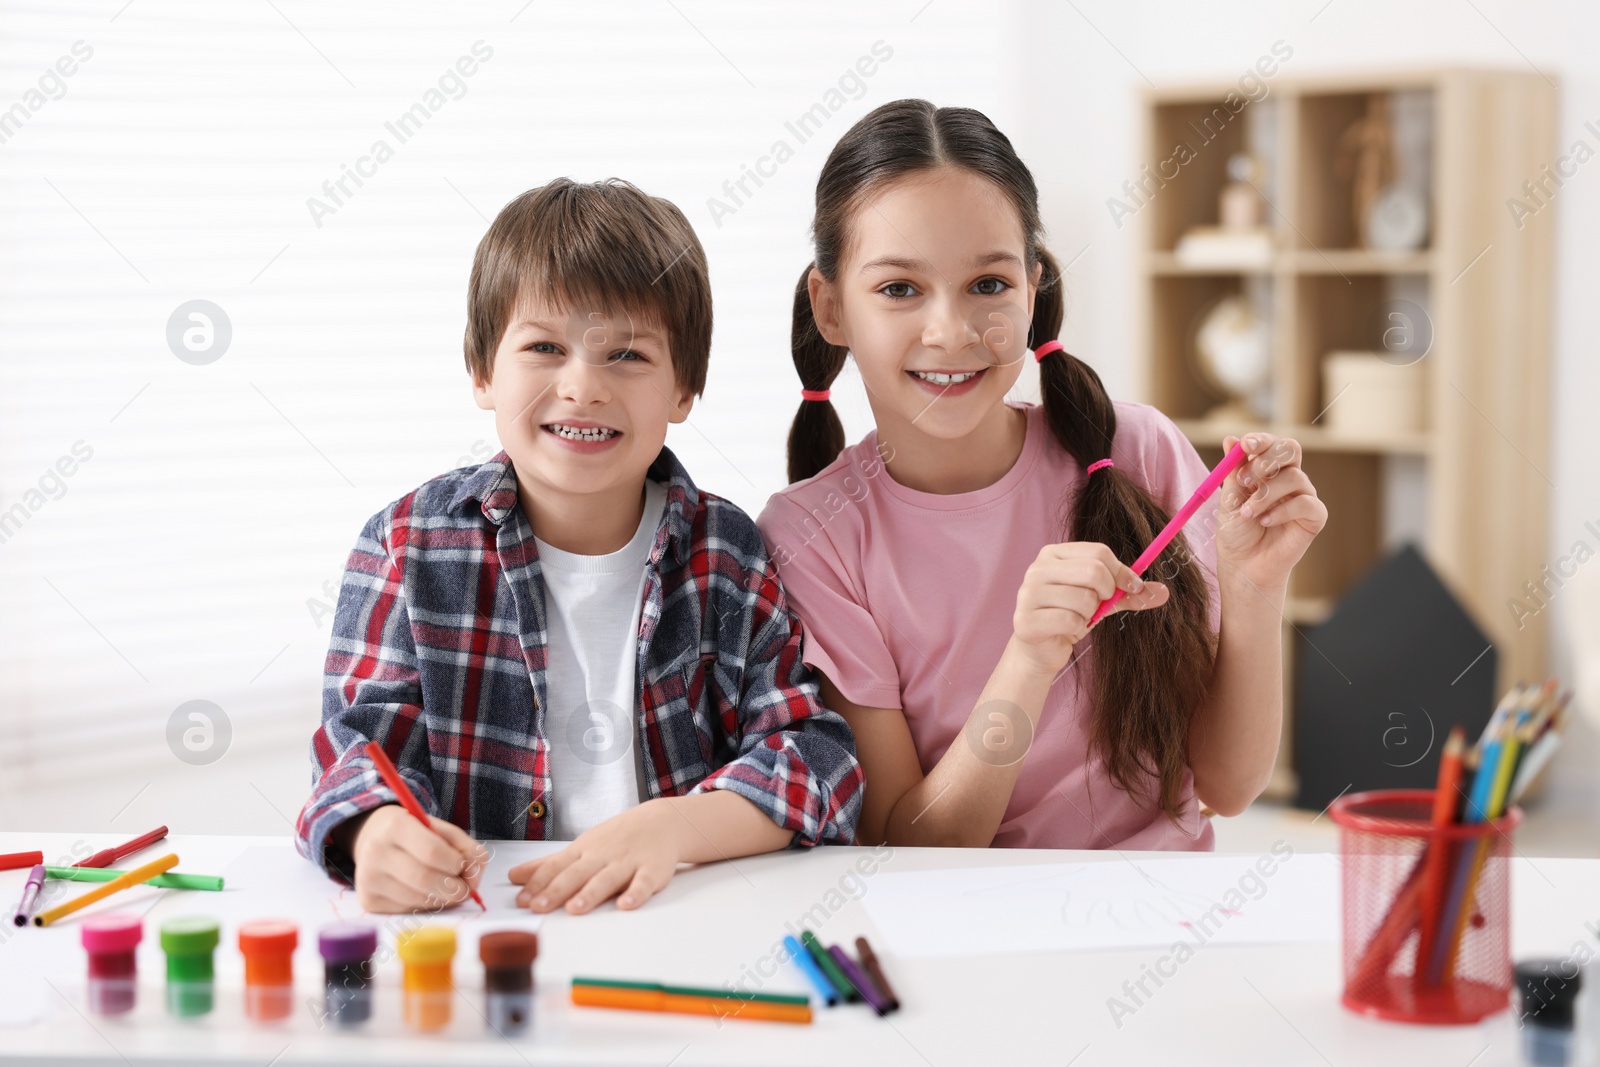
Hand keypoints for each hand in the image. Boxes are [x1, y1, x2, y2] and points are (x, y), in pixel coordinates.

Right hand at [343, 804, 487, 913]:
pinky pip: (408, 911)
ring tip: (446, 888)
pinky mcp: (368, 900)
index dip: (456, 864)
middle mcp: (376, 852)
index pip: (433, 852)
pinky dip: (425, 906)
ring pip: (418, 900)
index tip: (462, 866)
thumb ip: (467, 849)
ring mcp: (368, 878)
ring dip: (442, 899)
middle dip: (454, 888)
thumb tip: (473, 878)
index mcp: (396, 826)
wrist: (374, 838)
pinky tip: (425, 893)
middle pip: (424, 879)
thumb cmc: (416, 833)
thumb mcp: (442, 830)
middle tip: (464, 888)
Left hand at [509, 799, 682, 914]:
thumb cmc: (617, 838)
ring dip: (591, 893)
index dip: (539, 884)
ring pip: (607, 878)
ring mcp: (627, 862)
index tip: (522, 901)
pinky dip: (636, 893)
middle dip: (557, 890)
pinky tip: (626, 904)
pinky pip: (644, 882)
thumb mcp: (581, 847)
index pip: (556, 867)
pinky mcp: (652, 870)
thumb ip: (548, 865)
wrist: (661, 821)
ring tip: (575, 908)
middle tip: (539, 907)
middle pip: (577, 874)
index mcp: (583, 851)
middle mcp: (602, 856)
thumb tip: (515, 876)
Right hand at [1008, 542, 1169, 677]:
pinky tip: (1066, 630)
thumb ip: (1129, 593)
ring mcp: (1028, 593)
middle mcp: (1037, 568)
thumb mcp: (1102, 600)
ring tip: (1075, 619)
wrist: (1040, 650)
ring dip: (1089, 616)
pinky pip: (1071, 620)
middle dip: (1106, 594)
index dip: (1122, 572)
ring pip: (1084, 599)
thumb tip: (1165, 593)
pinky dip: (1077, 629)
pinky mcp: (1026, 619)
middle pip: (1093, 571)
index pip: (1099, 552)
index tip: (1132, 587)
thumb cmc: (1070, 616)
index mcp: (1054, 554)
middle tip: (1097, 606)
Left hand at [1215, 434, 1326, 588]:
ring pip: (1295, 477)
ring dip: (1266, 494)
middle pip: (1290, 450)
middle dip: (1267, 459)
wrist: (1243, 566)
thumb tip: (1231, 439)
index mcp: (1267, 470)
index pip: (1271, 444)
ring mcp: (1303, 496)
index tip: (1245, 444)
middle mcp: (1288, 479)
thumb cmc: (1236, 532)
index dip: (1261, 440)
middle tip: (1245, 480)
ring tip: (1247, 513)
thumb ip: (1233, 471)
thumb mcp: (1230, 499)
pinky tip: (1266, 521)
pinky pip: (1307, 503)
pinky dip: (1283, 511)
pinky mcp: (1315, 517)